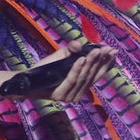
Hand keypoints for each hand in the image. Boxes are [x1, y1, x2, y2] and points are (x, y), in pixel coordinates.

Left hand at [0, 40, 116, 100]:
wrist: (26, 80)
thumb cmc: (46, 68)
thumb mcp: (61, 57)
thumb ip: (72, 50)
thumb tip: (80, 44)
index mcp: (82, 85)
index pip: (98, 74)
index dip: (106, 63)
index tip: (113, 51)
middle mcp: (78, 92)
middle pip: (93, 75)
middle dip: (101, 61)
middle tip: (107, 49)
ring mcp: (70, 96)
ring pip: (83, 77)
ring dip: (91, 63)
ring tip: (96, 51)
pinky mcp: (61, 96)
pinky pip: (71, 80)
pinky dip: (77, 69)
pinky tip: (82, 59)